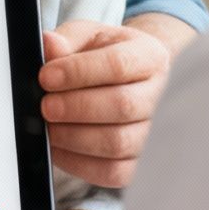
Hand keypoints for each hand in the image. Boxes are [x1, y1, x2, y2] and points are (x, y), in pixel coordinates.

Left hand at [39, 20, 171, 186]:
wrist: (130, 80)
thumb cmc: (105, 56)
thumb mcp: (88, 37)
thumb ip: (68, 40)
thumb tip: (49, 45)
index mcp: (150, 56)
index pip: (118, 65)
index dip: (79, 72)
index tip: (46, 77)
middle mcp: (162, 95)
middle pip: (123, 106)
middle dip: (76, 108)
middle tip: (46, 106)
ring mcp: (157, 132)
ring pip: (119, 142)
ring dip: (75, 137)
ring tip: (50, 128)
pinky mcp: (142, 163)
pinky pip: (114, 172)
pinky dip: (80, 163)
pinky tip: (58, 148)